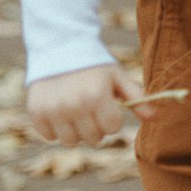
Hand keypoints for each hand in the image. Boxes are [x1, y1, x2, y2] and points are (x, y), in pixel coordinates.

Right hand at [27, 64, 152, 146]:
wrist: (60, 49)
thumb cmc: (95, 66)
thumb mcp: (117, 77)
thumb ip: (136, 97)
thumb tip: (154, 117)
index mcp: (97, 97)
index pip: (112, 128)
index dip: (113, 120)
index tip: (109, 107)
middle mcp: (74, 106)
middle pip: (93, 138)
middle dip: (97, 128)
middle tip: (93, 111)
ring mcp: (53, 110)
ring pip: (70, 142)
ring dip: (76, 132)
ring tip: (77, 114)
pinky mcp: (36, 112)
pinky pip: (49, 136)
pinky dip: (55, 129)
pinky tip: (60, 113)